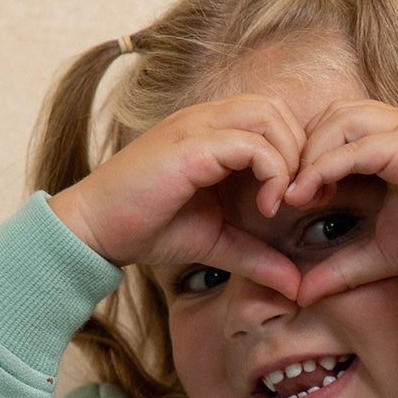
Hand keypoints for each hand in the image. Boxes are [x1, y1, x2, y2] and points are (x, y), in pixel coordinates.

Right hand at [47, 94, 311, 295]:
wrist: (97, 230)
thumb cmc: (148, 228)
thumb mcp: (216, 243)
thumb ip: (257, 256)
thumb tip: (296, 287)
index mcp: (213, 132)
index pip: (273, 118)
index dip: (297, 154)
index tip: (299, 200)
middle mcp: (206, 119)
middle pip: (277, 110)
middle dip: (300, 153)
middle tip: (299, 199)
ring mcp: (197, 127)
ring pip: (269, 117)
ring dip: (288, 160)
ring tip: (280, 203)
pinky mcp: (190, 147)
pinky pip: (249, 144)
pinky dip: (271, 173)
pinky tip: (265, 208)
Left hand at [279, 103, 397, 306]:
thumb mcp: (380, 256)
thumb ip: (341, 266)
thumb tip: (300, 293)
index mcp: (396, 143)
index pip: (338, 127)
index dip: (310, 156)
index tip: (292, 197)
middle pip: (333, 114)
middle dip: (304, 148)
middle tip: (288, 192)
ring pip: (340, 121)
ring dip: (310, 155)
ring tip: (296, 195)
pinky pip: (356, 146)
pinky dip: (325, 167)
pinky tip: (309, 195)